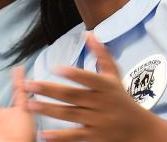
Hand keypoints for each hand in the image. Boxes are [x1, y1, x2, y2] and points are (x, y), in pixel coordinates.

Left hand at [27, 33, 166, 141]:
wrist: (138, 129)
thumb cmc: (121, 97)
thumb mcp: (114, 75)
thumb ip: (101, 55)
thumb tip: (88, 34)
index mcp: (105, 86)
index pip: (88, 79)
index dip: (74, 74)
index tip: (55, 68)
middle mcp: (100, 103)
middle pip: (73, 96)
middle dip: (50, 90)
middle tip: (29, 85)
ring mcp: (96, 121)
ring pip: (70, 114)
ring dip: (48, 110)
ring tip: (29, 105)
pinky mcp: (93, 136)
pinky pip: (75, 135)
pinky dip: (60, 136)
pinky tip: (43, 134)